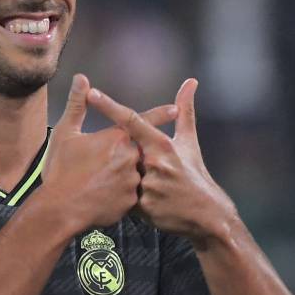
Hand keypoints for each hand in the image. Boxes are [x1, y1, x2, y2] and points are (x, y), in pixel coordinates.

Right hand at [39, 74, 176, 230]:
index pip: (142, 121)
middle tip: (109, 161)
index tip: (175, 110)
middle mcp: (131, 158)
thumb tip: (81, 79)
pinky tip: (102, 197)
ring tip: (100, 182)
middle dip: (130, 154)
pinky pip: (130, 194)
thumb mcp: (65, 134)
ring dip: (125, 175)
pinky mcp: (131, 203)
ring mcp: (133, 182)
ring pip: (135, 173)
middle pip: (139, 150)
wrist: (60, 210)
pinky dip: (120, 193)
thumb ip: (77, 105)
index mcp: (118, 139)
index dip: (159, 115)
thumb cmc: (60, 170)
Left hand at [88, 78, 238, 248]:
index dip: (109, 106)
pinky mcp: (143, 206)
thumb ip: (185, 110)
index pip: (131, 120)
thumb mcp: (189, 141)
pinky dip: (124, 197)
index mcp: (162, 144)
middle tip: (134, 169)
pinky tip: (138, 200)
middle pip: (122, 152)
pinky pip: (122, 197)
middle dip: (119, 160)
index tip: (90, 93)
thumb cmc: (194, 172)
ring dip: (124, 180)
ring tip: (143, 188)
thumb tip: (191, 81)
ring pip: (121, 176)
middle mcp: (154, 162)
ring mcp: (149, 185)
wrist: (204, 213)